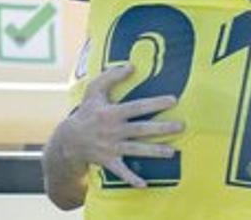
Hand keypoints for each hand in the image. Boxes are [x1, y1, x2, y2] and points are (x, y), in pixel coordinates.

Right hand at [60, 64, 182, 187]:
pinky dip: (131, 179)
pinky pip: (121, 172)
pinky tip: (145, 185)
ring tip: (172, 152)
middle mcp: (113, 131)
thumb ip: (111, 76)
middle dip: (162, 129)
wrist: (68, 141)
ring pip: (136, 150)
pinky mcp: (109, 162)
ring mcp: (111, 148)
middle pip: (141, 129)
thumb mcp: (93, 91)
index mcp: (111, 113)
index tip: (174, 100)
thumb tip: (131, 65)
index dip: (155, 103)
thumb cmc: (86, 112)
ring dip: (154, 152)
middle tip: (182, 126)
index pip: (137, 107)